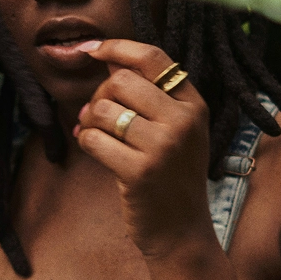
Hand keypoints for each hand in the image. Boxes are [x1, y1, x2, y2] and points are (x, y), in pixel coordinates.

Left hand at [72, 39, 215, 260]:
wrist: (181, 231)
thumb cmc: (170, 177)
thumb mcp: (173, 131)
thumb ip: (147, 94)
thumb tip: (107, 58)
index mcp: (194, 105)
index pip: (153, 58)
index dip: (116, 47)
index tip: (91, 50)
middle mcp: (183, 121)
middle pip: (121, 81)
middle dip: (99, 96)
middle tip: (98, 117)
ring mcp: (164, 147)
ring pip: (104, 109)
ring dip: (90, 121)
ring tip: (95, 133)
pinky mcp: (140, 172)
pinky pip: (94, 139)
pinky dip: (86, 142)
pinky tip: (94, 150)